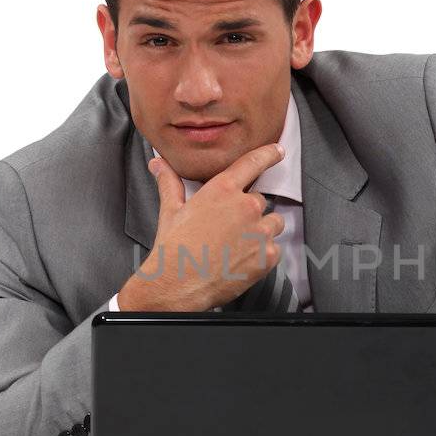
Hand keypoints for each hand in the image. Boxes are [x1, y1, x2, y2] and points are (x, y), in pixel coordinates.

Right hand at [117, 143, 286, 312]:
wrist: (178, 285)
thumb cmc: (173, 247)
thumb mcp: (170, 210)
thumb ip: (170, 182)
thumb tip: (158, 163)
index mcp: (223, 190)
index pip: (252, 163)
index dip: (268, 154)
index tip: (278, 151)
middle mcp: (246, 206)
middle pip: (260, 201)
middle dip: (249, 212)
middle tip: (230, 229)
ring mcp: (259, 231)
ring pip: (273, 223)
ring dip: (262, 231)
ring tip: (238, 245)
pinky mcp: (268, 255)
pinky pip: (275, 248)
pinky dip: (264, 254)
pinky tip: (242, 260)